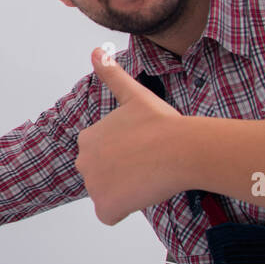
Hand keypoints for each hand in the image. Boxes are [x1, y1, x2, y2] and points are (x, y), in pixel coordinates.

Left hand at [75, 46, 190, 224]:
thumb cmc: (162, 123)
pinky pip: (111, 214)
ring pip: (110, 195)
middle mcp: (82, 162)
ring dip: (126, 191)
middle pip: (104, 176)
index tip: (142, 147)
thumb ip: (111, 73)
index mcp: (86, 138)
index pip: (102, 155)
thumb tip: (96, 49)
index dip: (126, 155)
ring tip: (147, 176)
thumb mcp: (133, 93)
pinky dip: (125, 209)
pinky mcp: (105, 207)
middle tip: (147, 163)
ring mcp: (92, 186)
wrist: (182, 149)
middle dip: (122, 174)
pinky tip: (142, 193)